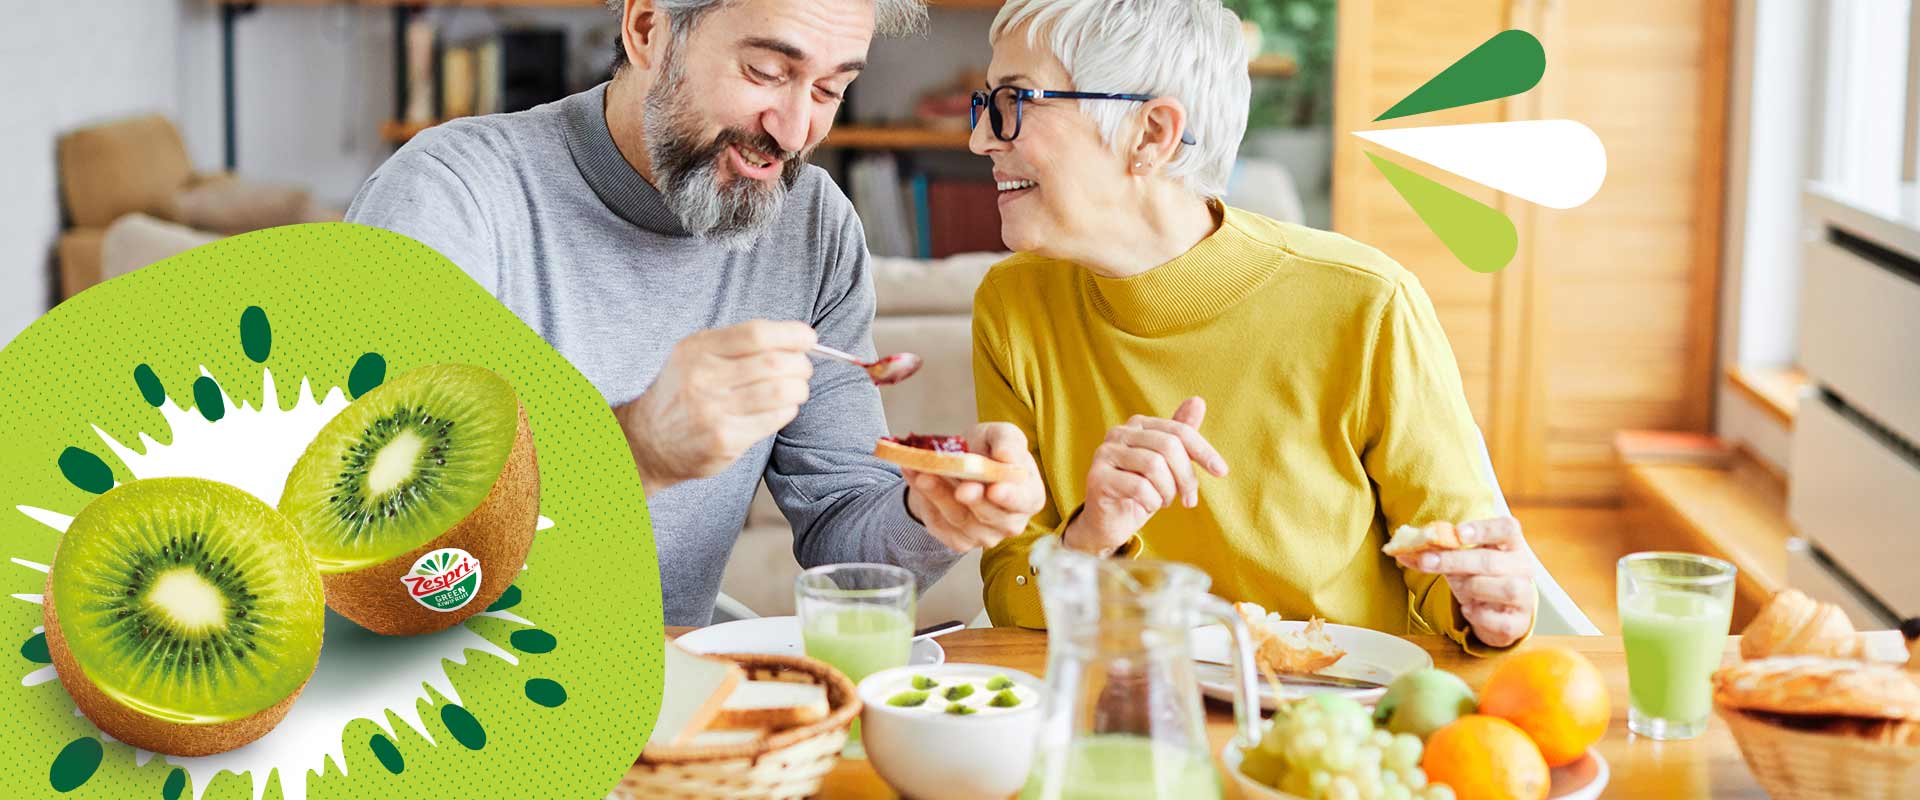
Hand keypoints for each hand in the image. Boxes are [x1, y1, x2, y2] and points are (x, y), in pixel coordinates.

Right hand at [616, 320, 815, 494]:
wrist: (648, 441)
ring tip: (796, 388)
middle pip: (774, 363)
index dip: (791, 334)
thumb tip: (796, 338)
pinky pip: (774, 419)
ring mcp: (713, 411)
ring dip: (799, 389)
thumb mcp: (695, 356)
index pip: (756, 334)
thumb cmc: (683, 392)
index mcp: (697, 350)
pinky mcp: (725, 439)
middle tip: (804, 368)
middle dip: (801, 364)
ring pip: (780, 392)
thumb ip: (737, 344)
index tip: (808, 338)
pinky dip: (787, 411)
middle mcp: (703, 378)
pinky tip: (781, 409)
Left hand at [904, 422, 1044, 551]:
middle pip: (991, 515)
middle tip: (960, 487)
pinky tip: (915, 477)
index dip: (1011, 497)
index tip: (994, 489)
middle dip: (973, 500)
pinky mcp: (958, 540)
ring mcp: (984, 535)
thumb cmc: (988, 450)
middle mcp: (1010, 522)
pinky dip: (924, 499)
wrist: (958, 465)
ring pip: (960, 519)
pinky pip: (940, 523)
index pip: (1024, 500)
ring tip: (924, 474)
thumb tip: (1007, 456)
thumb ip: (1008, 441)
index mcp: (1028, 495)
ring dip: (940, 495)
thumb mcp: (999, 435)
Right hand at [1061, 397, 1228, 556]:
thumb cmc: (1139, 492)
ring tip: (1164, 502)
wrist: (1107, 522)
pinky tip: (1148, 507)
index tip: (1222, 472)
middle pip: (1168, 446)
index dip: (1203, 451)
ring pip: (1154, 466)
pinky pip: (1139, 487)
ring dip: (1168, 491)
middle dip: (1186, 477)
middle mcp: (1119, 433)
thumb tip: (1198, 401)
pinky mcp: (1097, 477)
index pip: (1178, 430)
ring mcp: (1105, 454)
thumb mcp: (1166, 464)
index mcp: (1138, 425)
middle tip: (1189, 500)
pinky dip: (1152, 502)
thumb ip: (1180, 435)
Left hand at [1394, 516, 1536, 647]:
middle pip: (1492, 560)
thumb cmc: (1478, 578)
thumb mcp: (1460, 561)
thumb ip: (1437, 553)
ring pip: (1505, 588)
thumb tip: (1402, 551)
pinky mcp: (1518, 622)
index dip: (1484, 529)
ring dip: (1471, 588)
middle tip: (1426, 561)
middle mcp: (1522, 567)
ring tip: (1458, 590)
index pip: (1507, 528)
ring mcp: (1525, 596)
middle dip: (1455, 561)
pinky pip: (1499, 619)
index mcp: (1510, 544)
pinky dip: (1478, 614)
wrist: (1499, 613)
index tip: (1458, 532)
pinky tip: (1468, 610)